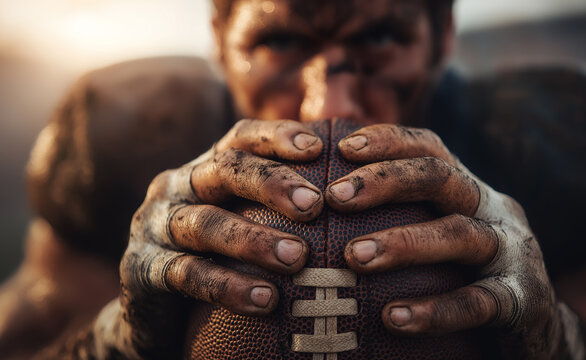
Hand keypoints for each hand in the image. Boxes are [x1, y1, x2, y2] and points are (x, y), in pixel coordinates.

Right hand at [89, 120, 324, 358]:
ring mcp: (155, 225)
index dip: (276, 137)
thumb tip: (348, 197)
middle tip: (315, 204)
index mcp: (204, 168)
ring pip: (206, 223)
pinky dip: (228, 286)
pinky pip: (187, 274)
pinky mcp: (141, 268)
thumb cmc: (216, 257)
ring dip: (254, 240)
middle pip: (223, 169)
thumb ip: (280, 207)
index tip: (317, 149)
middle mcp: (176, 186)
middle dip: (271, 182)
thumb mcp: (241, 221)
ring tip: (299, 258)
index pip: (239, 138)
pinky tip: (266, 300)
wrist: (154, 309)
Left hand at [324, 124, 585, 358]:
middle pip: (440, 177)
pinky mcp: (523, 299)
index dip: (388, 140)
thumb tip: (325, 209)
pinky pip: (477, 302)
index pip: (429, 148)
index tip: (342, 148)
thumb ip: (400, 218)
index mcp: (467, 190)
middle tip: (334, 196)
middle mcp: (493, 209)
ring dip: (403, 243)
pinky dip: (434, 309)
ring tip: (352, 257)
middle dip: (385, 181)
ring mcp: (513, 251)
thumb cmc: (466, 275)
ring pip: (458, 235)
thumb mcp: (440, 236)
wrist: (538, 327)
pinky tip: (392, 318)